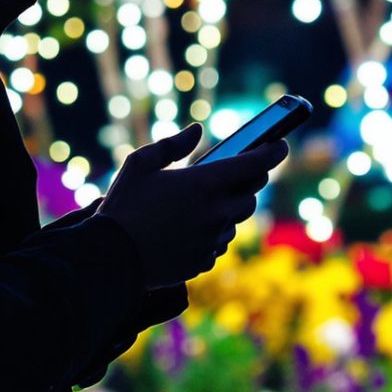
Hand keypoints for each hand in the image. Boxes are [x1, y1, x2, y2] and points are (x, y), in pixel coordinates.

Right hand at [95, 122, 289, 284]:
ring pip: (234, 223)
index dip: (273, 151)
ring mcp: (211, 240)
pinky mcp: (203, 261)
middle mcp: (214, 212)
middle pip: (250, 196)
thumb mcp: (140, 164)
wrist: (110, 258)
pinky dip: (211, 236)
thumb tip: (196, 131)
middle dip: (247, 184)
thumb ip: (172, 145)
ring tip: (202, 206)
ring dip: (226, 212)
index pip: (254, 164)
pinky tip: (189, 231)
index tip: (281, 144)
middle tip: (237, 176)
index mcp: (203, 183)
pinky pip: (217, 245)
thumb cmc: (123, 206)